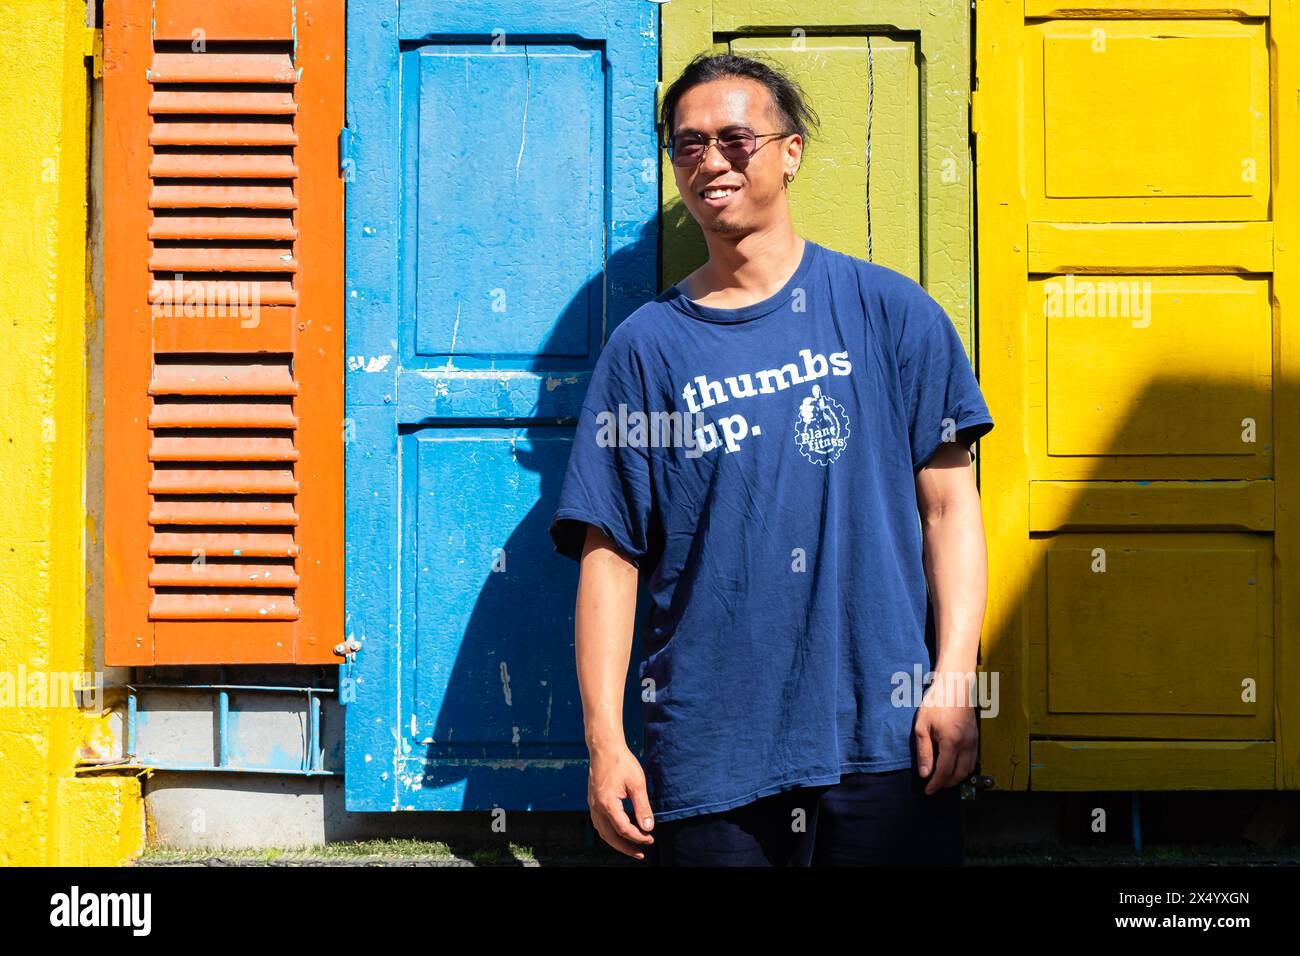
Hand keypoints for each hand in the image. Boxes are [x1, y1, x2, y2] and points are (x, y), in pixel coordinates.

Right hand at [588, 743, 654, 859]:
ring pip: (603, 832)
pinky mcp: (593, 801)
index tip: (651, 838)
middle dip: (626, 847)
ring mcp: (592, 804)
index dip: (638, 837)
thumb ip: (642, 807)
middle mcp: (597, 807)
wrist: (604, 747)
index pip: (623, 829)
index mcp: (607, 804)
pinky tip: (618, 832)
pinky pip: (599, 823)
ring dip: (617, 842)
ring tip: (631, 847)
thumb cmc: (622, 762)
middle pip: (610, 836)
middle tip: (641, 853)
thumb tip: (648, 827)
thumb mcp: (637, 783)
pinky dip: (609, 832)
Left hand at [913, 670, 978, 794]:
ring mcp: (974, 742)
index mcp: (951, 742)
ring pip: (968, 770)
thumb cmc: (935, 703)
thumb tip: (924, 774)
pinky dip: (963, 770)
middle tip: (933, 787)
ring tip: (942, 780)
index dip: (935, 785)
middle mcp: (966, 745)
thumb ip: (924, 752)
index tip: (927, 791)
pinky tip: (954, 768)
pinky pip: (973, 761)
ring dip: (955, 779)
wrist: (955, 686)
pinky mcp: (976, 738)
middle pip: (958, 775)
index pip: (944, 772)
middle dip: (945, 784)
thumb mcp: (922, 726)